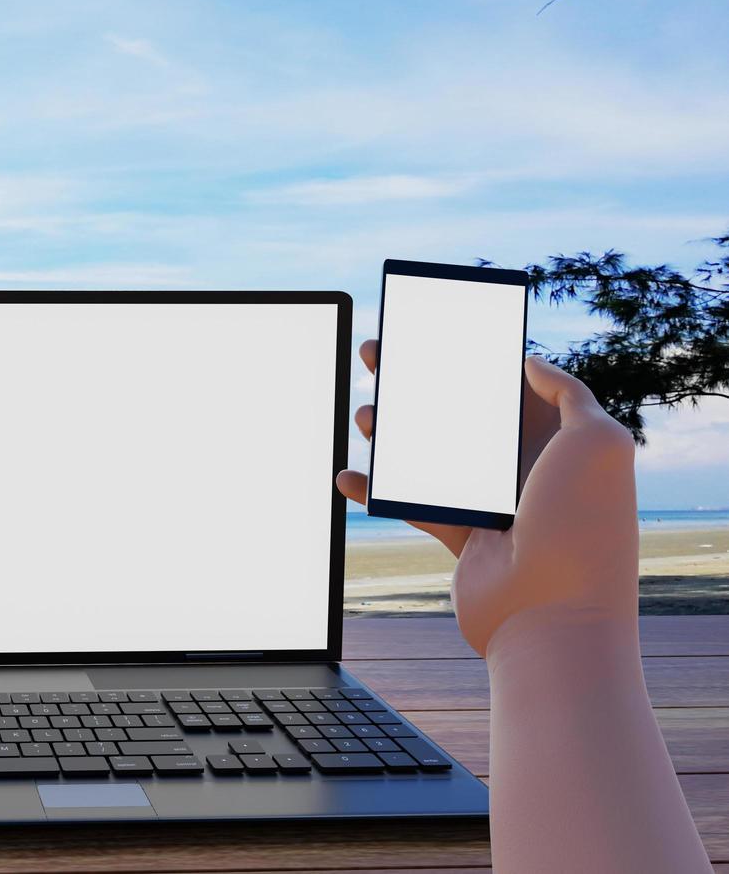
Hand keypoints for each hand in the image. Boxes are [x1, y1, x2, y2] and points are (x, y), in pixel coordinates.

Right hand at [335, 340, 638, 655]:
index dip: (479, 356)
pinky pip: (411, 505)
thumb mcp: (600, 443)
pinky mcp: (463, 536)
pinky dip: (375, 491)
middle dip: (422, 383)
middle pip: (464, 412)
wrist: (554, 617)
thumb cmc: (583, 529)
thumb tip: (532, 362)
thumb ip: (571, 392)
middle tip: (381, 355)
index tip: (439, 331)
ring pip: (432, 454)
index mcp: (559, 441)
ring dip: (393, 433)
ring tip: (365, 414)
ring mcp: (493, 503)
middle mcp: (527, 468)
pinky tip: (348, 477)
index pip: (515, 385)